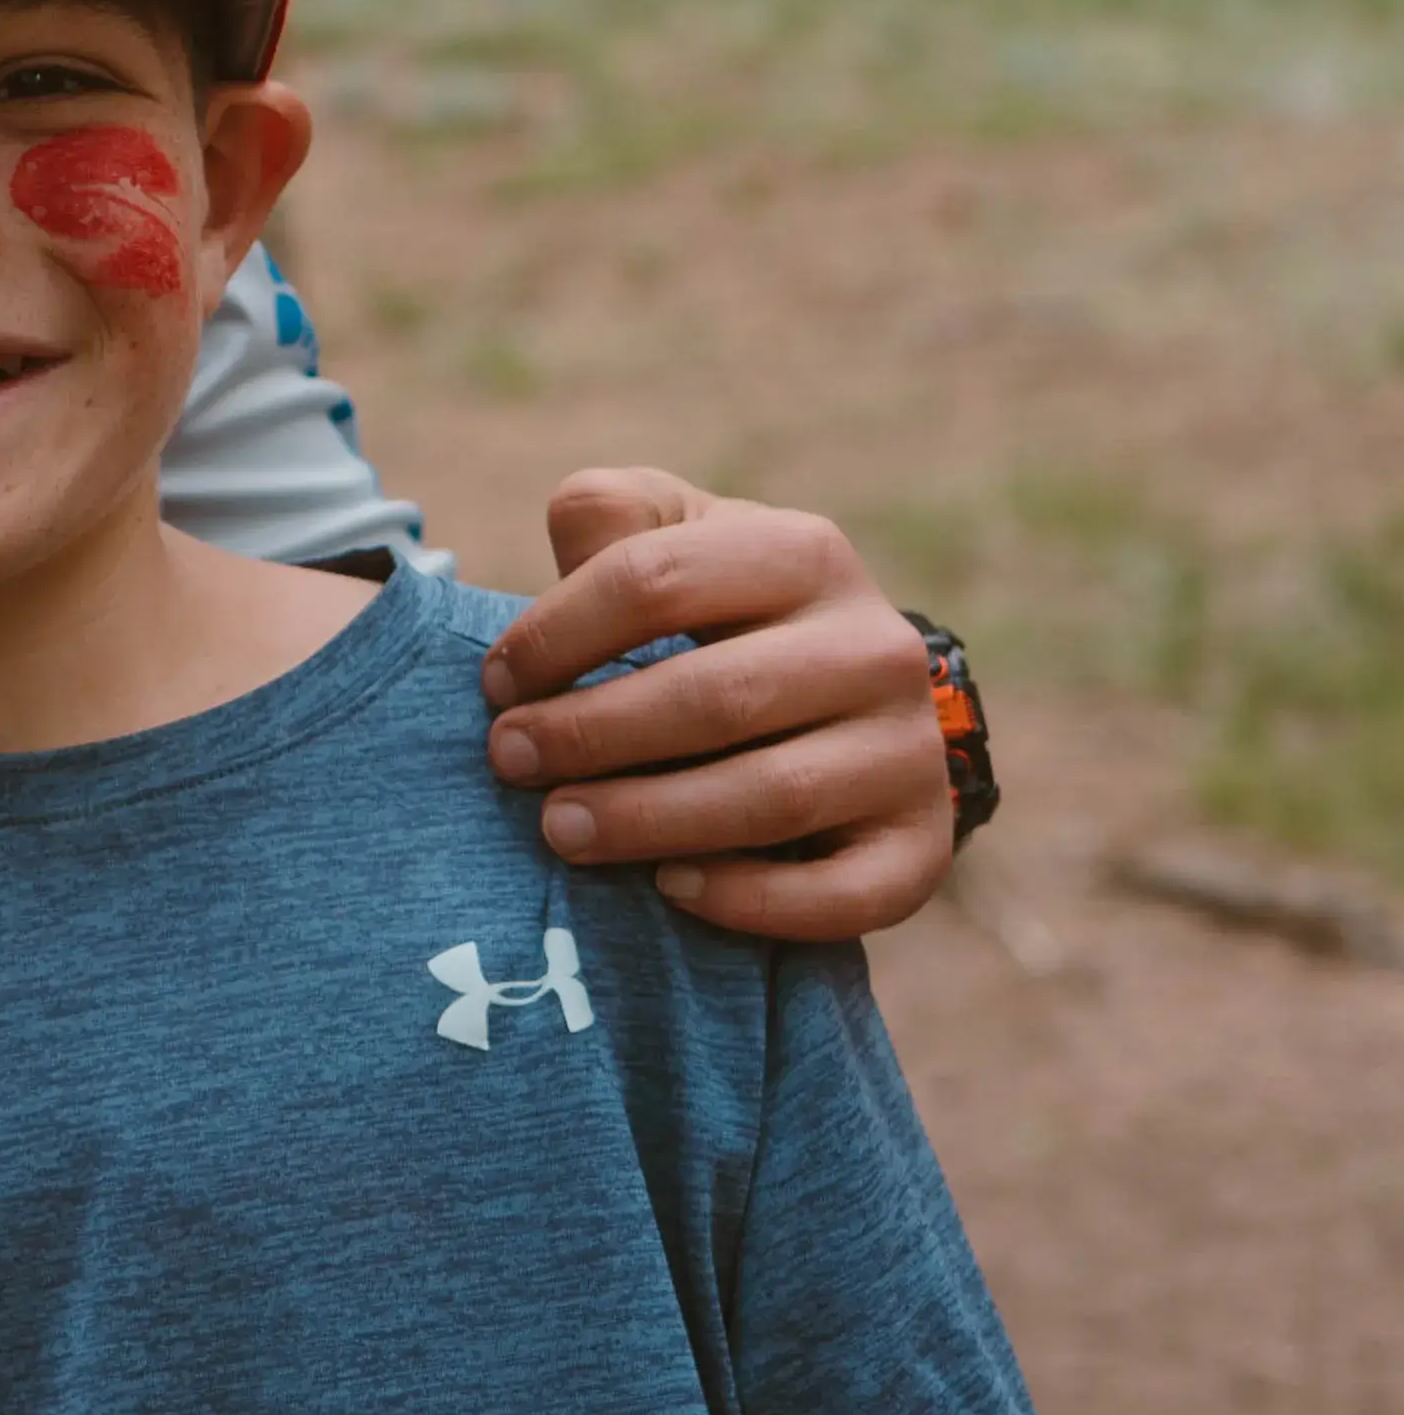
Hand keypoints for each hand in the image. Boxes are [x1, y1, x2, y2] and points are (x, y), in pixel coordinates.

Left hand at [478, 470, 954, 938]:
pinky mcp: (920, 845)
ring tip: (559, 829)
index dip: (556, 634)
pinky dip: (751, 900)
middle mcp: (876, 649)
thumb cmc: (721, 614)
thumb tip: (581, 524)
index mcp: (804, 554)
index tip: (494, 683)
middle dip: (590, 733)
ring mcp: (909, 752)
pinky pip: (844, 892)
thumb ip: (615, 515)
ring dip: (649, 818)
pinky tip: (670, 888)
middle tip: (508, 759)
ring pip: (772, 795)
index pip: (655, 582)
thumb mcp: (673, 539)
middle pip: (715, 696)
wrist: (846, 700)